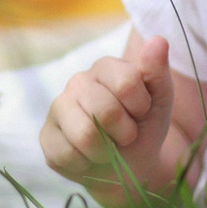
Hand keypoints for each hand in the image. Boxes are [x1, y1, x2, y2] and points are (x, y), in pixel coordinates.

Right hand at [41, 33, 180, 207]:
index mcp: (105, 67)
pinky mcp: (46, 136)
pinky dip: (87, 165)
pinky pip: (67, 155)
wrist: (129, 167)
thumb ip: (158, 71)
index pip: (126, 82)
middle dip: (124, 134)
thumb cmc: (144, 128)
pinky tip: (89, 158)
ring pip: (85, 135)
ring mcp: (58, 108)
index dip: (140, 107)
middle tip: (126, 136)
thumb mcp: (160, 101)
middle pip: (105, 111)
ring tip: (108, 148)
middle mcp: (77, 82)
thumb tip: (158, 40)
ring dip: (106, 152)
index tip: (140, 113)